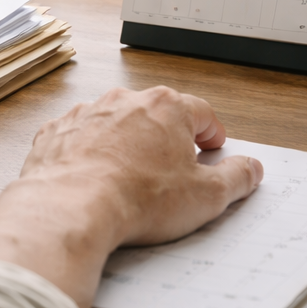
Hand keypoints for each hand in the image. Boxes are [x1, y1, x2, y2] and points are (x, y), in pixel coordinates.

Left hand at [0, 87, 262, 307]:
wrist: (71, 207)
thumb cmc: (139, 199)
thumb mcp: (206, 197)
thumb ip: (236, 178)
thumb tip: (250, 168)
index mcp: (167, 107)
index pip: (200, 113)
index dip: (211, 132)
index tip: (213, 147)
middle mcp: (125, 100)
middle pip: (156, 114)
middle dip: (168, 137)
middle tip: (174, 166)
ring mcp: (87, 113)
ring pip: (115, 123)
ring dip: (126, 143)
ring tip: (131, 176)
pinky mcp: (56, 132)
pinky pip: (79, 138)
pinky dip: (89, 154)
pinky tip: (94, 179)